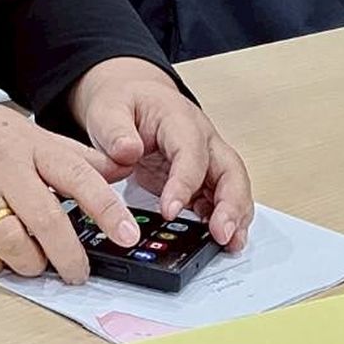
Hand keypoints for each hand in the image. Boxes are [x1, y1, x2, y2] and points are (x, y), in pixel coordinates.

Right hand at [0, 87, 141, 283]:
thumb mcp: (28, 130)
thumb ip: (74, 154)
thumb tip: (123, 168)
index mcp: (30, 145)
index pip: (78, 176)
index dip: (107, 208)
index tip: (129, 235)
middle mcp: (3, 168)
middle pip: (46, 221)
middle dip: (69, 256)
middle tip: (79, 273)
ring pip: (11, 244)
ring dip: (30, 264)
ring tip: (34, 263)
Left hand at [68, 57, 253, 249]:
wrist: (133, 99)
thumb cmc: (125, 103)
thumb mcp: (108, 110)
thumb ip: (114, 130)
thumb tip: (128, 151)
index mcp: (180, 119)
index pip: (191, 153)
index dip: (184, 183)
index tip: (170, 210)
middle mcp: (203, 139)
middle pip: (230, 171)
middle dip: (231, 204)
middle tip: (222, 235)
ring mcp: (207, 159)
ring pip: (233, 187)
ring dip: (235, 216)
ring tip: (229, 244)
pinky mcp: (203, 177)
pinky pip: (219, 199)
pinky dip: (222, 219)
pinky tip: (216, 240)